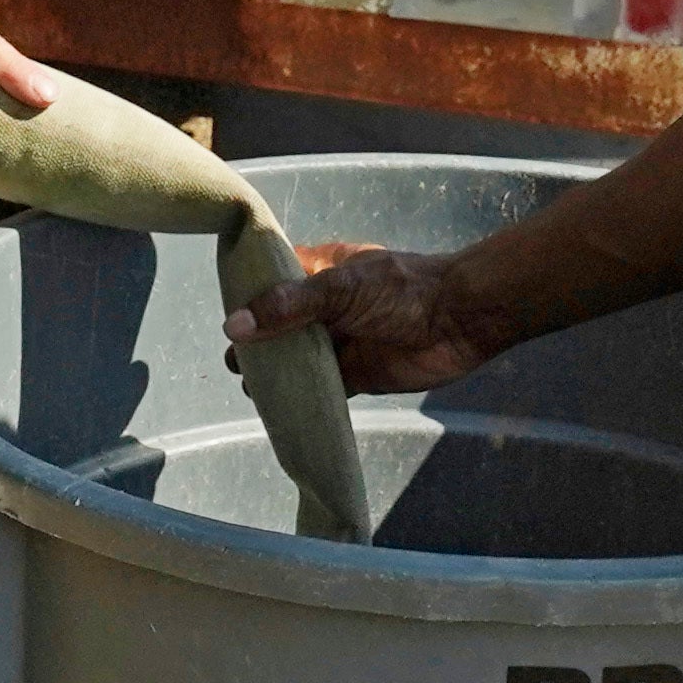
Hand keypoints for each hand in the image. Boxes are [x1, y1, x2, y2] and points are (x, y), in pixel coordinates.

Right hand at [225, 243, 517, 395]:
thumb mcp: (340, 289)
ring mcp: (340, 343)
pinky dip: (302, 399)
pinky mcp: (356, 376)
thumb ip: (289, 307)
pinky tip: (280, 410)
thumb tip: (234, 328)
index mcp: (319, 273)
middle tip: (237, 365)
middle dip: (258, 345)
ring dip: (278, 375)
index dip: (248, 298)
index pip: (272, 283)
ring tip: (253, 389)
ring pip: (297, 361)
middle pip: (279, 327)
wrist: (460, 319)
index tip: (223, 318)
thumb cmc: (402, 290)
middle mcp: (325, 308)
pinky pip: (321, 389)